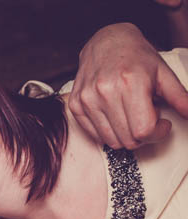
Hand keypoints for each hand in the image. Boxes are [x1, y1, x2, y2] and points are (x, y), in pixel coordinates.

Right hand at [69, 23, 187, 148]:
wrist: (106, 42)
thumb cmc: (136, 57)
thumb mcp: (163, 73)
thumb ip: (180, 97)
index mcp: (131, 83)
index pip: (143, 129)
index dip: (157, 133)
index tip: (162, 124)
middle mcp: (105, 92)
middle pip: (128, 139)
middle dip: (143, 135)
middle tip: (148, 118)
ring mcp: (88, 99)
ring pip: (111, 141)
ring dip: (126, 135)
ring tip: (131, 116)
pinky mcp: (76, 105)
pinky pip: (95, 135)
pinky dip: (109, 132)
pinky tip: (117, 117)